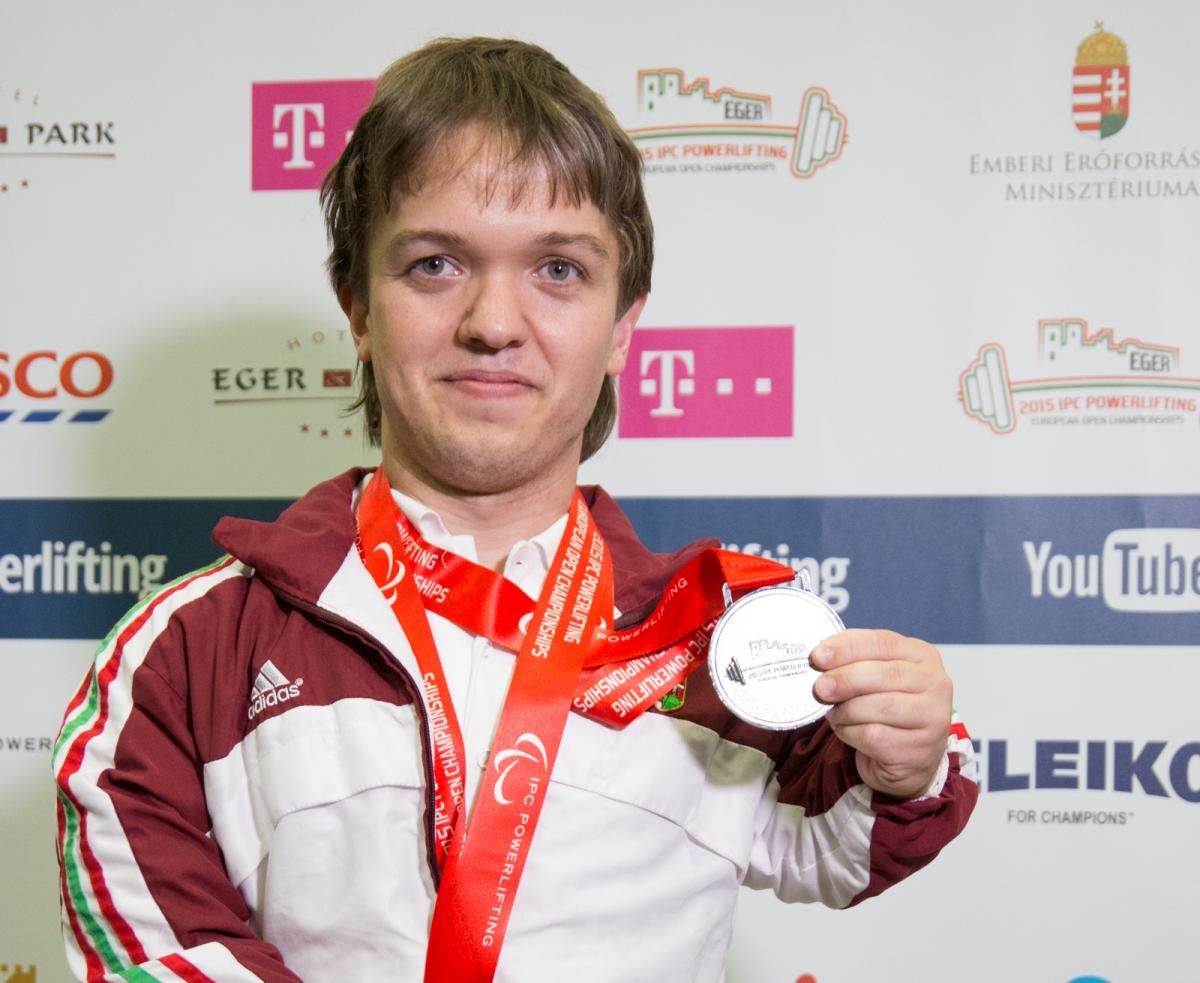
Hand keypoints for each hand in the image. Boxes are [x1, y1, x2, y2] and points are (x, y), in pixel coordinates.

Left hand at [810, 629, 951, 799]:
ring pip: (879, 706)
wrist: (907, 757)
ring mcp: (933, 717)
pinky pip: (874, 736)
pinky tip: (847, 730)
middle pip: (883, 674)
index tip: (817, 656)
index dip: (846, 647)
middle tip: (819, 687)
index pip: (882, 643)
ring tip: (833, 713)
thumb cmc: (887, 708)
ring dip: (846, 710)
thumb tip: (819, 660)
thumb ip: (853, 664)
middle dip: (844, 679)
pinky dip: (850, 732)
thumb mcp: (875, 677)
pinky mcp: (920, 748)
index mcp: (922, 655)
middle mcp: (936, 682)